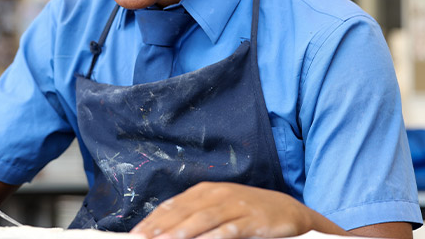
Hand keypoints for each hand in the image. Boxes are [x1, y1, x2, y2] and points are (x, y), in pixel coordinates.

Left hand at [130, 182, 319, 238]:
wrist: (289, 210)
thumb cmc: (247, 211)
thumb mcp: (218, 209)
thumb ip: (193, 217)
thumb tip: (164, 232)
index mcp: (205, 191)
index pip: (172, 206)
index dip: (152, 220)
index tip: (135, 234)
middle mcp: (217, 195)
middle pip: (183, 212)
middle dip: (160, 227)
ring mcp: (235, 205)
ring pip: (202, 219)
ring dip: (181, 232)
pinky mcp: (252, 220)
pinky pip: (230, 229)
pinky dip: (214, 236)